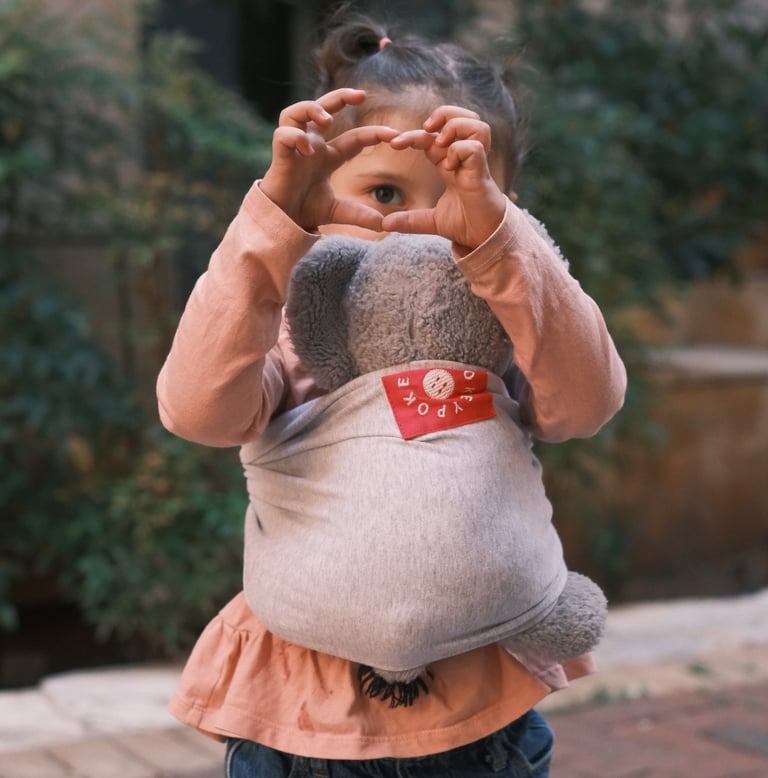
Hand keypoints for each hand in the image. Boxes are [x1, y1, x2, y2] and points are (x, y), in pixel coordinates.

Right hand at [259, 89, 398, 231]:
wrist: (282, 220)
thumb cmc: (306, 210)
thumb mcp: (338, 211)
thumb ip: (360, 215)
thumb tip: (384, 224)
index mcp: (328, 155)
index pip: (355, 138)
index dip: (374, 134)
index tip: (394, 135)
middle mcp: (312, 145)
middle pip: (323, 107)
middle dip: (341, 97)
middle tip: (361, 95)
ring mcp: (295, 148)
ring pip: (296, 112)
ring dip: (313, 109)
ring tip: (327, 119)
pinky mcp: (280, 155)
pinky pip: (283, 134)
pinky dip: (295, 137)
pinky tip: (308, 150)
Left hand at [381, 106, 507, 251]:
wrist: (484, 239)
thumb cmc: (465, 225)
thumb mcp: (431, 222)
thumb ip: (409, 220)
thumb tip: (385, 224)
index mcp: (452, 164)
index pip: (434, 137)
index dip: (415, 136)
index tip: (394, 144)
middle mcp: (465, 159)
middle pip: (462, 117)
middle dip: (443, 114)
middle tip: (426, 128)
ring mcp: (476, 164)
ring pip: (476, 124)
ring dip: (455, 126)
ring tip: (441, 142)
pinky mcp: (482, 173)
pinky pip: (474, 148)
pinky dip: (459, 150)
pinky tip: (449, 167)